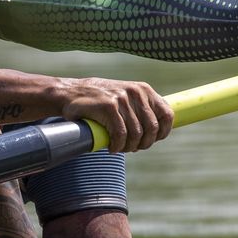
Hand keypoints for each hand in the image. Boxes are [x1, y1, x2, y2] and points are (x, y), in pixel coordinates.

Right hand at [58, 77, 173, 152]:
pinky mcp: (109, 107)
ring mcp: (122, 99)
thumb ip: (140, 108)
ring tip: (120, 148)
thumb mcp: (124, 97)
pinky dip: (117, 146)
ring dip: (128, 147)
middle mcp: (136, 92)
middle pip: (152, 128)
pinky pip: (120, 135)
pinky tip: (112, 147)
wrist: (70, 93)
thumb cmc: (98, 99)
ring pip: (136, 134)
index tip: (152, 141)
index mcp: (143, 90)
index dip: (162, 133)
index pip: (167, 115)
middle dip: (144, 144)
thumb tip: (158, 129)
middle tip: (132, 148)